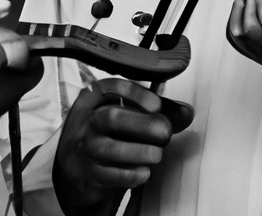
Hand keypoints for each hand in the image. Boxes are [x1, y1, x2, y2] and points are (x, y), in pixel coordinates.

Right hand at [53, 78, 193, 214]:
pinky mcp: (89, 174)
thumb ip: (154, 111)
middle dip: (145, 125)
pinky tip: (144, 171)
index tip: (157, 105)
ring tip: (156, 153)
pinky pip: (114, 175)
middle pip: (112, 117)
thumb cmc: (106, 133)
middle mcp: (85, 120)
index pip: (111, 86)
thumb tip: (186, 112)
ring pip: (113, 149)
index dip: (137, 94)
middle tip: (165, 131)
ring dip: (142, 152)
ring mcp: (85, 147)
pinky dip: (134, 174)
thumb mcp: (121, 114)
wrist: (75, 167)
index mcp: (92, 98)